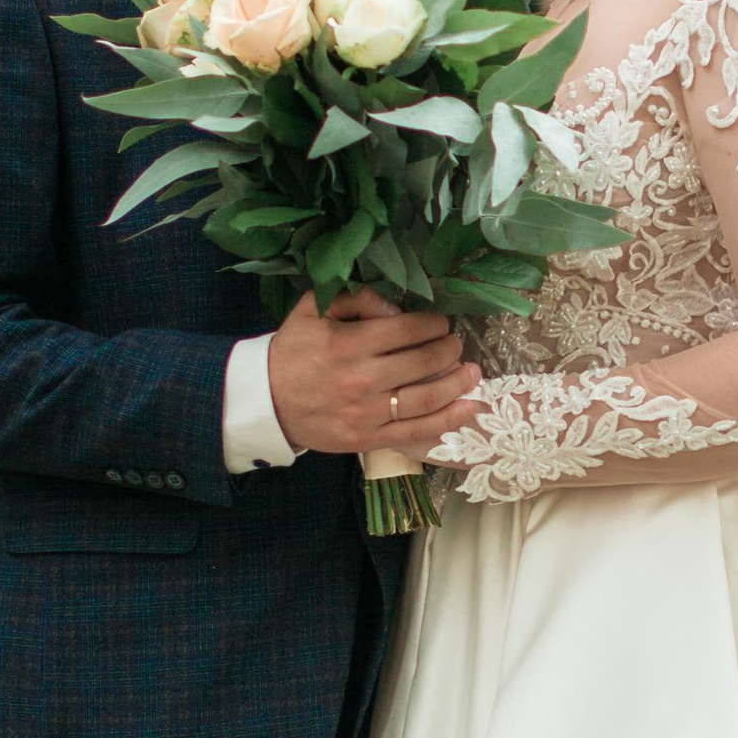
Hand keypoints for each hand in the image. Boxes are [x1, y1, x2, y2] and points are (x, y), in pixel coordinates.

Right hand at [265, 289, 477, 457]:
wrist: (266, 402)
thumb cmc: (293, 351)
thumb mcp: (313, 309)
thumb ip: (356, 299)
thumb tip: (397, 309)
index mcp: (350, 344)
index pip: (408, 330)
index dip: (433, 324)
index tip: (440, 322)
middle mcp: (362, 379)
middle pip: (423, 361)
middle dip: (449, 349)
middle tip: (455, 344)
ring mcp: (368, 413)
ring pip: (427, 397)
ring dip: (457, 382)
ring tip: (471, 371)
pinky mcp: (369, 439)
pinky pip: (416, 431)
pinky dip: (448, 420)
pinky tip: (468, 407)